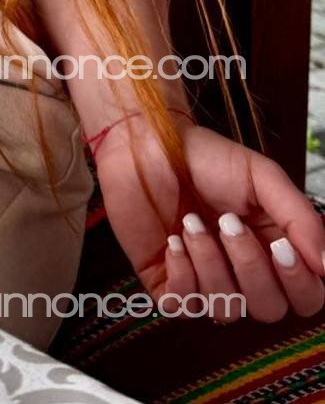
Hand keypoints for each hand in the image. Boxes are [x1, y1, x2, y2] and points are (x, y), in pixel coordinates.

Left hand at [94, 114, 324, 323]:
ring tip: (191, 220)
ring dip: (210, 262)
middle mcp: (243, 272)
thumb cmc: (206, 157)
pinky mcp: (167, 283)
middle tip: (227, 222)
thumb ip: (300, 218)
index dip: (298, 281)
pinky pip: (184, 307)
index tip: (280, 245)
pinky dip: (181, 274)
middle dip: (249, 265)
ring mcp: (205, 281)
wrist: (147, 143)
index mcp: (274, 249)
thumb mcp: (262, 176)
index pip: (305, 296)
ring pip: (226, 310)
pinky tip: (173, 241)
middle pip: (269, 308)